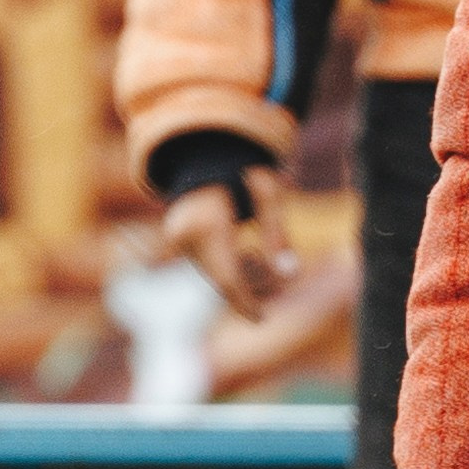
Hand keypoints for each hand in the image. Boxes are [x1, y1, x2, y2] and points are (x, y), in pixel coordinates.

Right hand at [162, 167, 297, 316]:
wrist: (207, 149)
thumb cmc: (244, 169)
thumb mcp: (270, 195)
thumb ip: (279, 235)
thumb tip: (291, 275)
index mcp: (208, 223)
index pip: (228, 277)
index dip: (246, 303)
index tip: (262, 319)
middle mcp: (186, 234)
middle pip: (219, 278)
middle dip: (246, 290)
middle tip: (273, 292)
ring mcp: (178, 236)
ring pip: (211, 273)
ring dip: (238, 277)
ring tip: (260, 259)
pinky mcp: (177, 237)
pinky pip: (204, 262)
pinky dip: (226, 265)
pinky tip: (246, 255)